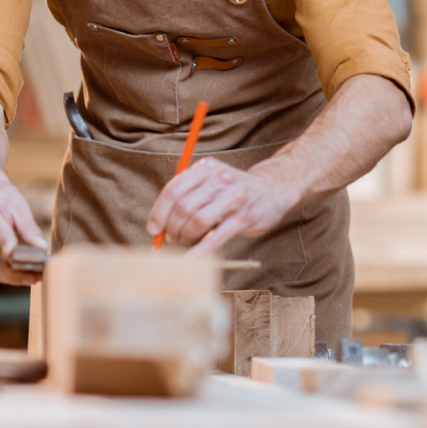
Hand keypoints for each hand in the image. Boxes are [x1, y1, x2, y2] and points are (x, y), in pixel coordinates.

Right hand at [0, 184, 48, 284]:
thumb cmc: (4, 201)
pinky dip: (2, 276)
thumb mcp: (20, 207)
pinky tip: (18, 275)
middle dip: (14, 272)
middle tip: (36, 277)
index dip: (10, 246)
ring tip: (32, 277)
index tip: (27, 260)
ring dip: (10, 277)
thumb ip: (29, 228)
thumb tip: (40, 249)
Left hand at [147, 159, 296, 255]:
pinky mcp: (244, 218)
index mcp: (207, 168)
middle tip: (171, 237)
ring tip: (184, 240)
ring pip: (197, 221)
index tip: (153, 229)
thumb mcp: (212, 180)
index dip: (158, 212)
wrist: (273, 190)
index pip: (173, 190)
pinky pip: (216, 238)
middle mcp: (220, 179)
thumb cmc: (234, 190)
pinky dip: (200, 252)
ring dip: (184, 236)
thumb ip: (187, 194)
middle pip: (183, 206)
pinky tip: (191, 259)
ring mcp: (234, 198)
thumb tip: (158, 222)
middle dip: (171, 227)